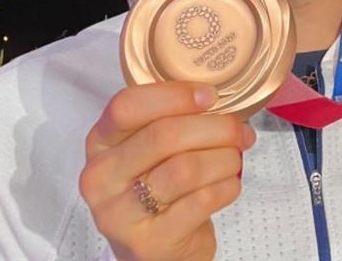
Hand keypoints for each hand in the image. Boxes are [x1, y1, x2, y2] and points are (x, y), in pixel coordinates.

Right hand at [79, 82, 256, 260]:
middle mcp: (101, 176)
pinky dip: (227, 186)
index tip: (210, 96)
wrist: (156, 249)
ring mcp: (120, 213)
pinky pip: (201, 200)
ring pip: (186, 169)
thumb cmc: (159, 188)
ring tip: (235, 159)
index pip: (127, 105)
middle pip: (164, 135)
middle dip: (216, 128)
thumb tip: (218, 97)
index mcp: (100, 143)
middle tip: (240, 132)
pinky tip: (229, 185)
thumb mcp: (151, 151)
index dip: (175, 95)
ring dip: (225, 159)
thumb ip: (171, 120)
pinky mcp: (149, 240)